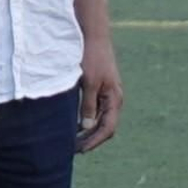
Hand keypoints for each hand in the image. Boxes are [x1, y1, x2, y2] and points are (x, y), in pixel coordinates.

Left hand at [78, 37, 123, 152]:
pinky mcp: (102, 89)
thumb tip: (87, 126)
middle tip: (73, 149)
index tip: (80, 150)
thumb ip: (88, 105)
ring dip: (89, 131)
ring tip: (73, 140)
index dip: (94, 141)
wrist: (95, 37)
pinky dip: (88, 120)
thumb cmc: (92, 58)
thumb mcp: (88, 83)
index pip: (108, 128)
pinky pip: (97, 110)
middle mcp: (114, 99)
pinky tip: (75, 124)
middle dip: (91, 139)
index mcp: (114, 99)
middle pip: (105, 127)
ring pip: (101, 120)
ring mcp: (109, 95)